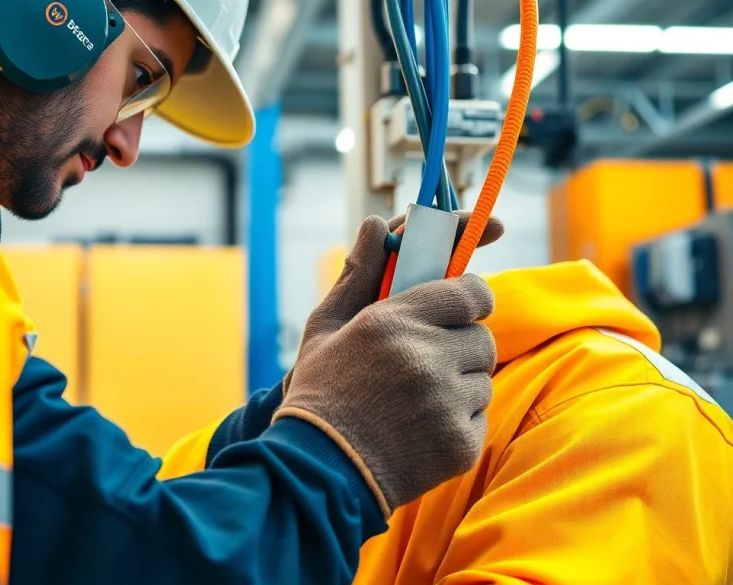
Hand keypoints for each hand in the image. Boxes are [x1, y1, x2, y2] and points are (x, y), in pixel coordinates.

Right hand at [274, 216, 497, 516]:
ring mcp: (447, 403)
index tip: (459, 307)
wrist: (318, 469)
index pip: (470, 291)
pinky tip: (421, 430)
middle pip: (482, 336)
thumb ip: (358, 272)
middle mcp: (426, 358)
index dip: (469, 297)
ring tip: (417, 400)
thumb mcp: (326, 327)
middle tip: (429, 362)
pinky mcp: (461, 443)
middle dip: (461, 345)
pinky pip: (482, 416)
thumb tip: (376, 222)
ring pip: (485, 378)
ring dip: (461, 384)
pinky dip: (459, 421)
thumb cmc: (321, 391)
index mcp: (393, 321)